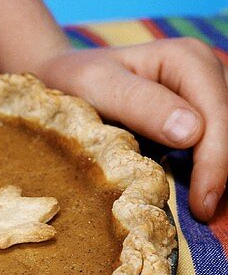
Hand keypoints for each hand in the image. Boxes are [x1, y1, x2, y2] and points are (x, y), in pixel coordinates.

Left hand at [32, 40, 227, 220]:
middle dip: (222, 172)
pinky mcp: (205, 116)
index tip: (202, 204)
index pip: (218, 116)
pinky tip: (199, 195)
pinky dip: (212, 171)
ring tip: (202, 208)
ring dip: (220, 173)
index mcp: (188, 60)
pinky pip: (219, 145)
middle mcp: (209, 73)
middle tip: (203, 214)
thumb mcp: (95, 85)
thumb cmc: (74, 79)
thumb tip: (192, 132)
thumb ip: (140, 103)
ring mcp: (210, 95)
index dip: (215, 162)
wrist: (63, 77)